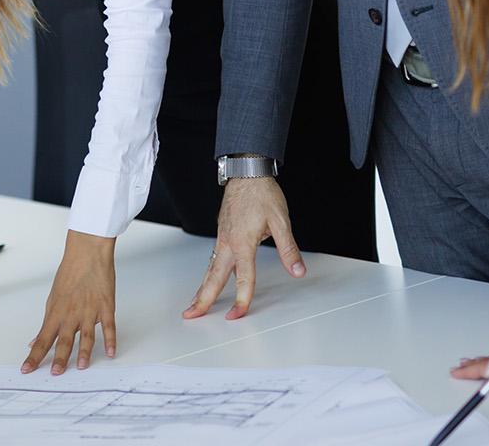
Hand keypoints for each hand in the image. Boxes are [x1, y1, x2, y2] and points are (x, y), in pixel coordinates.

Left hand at [22, 231, 115, 374]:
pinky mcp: (106, 307)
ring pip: (87, 336)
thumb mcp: (52, 299)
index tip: (27, 369)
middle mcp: (71, 314)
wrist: (87, 254)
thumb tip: (35, 340)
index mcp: (55, 312)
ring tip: (82, 367)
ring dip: (84, 352)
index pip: (42, 339)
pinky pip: (109, 327)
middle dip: (59, 358)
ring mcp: (89, 311)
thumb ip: (47, 322)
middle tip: (56, 374)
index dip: (34, 356)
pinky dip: (110, 340)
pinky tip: (111, 353)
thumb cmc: (69, 274)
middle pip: (64, 340)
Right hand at [183, 175, 303, 320]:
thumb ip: (288, 249)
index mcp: (242, 242)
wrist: (247, 172)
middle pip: (213, 277)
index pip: (243, 278)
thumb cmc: (263, 194)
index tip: (238, 314)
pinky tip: (209, 278)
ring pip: (210, 268)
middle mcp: (228, 242)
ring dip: (201, 287)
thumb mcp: (281, 221)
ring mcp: (222, 237)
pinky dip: (207, 273)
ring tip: (194, 304)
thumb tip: (297, 270)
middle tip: (191, 315)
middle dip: (202, 298)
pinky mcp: (222, 232)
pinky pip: (213, 257)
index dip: (242, 298)